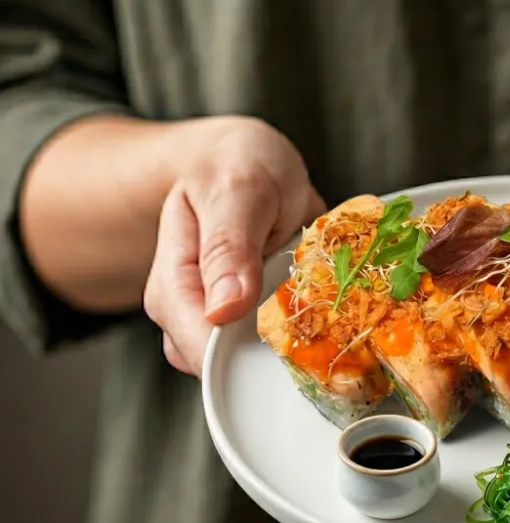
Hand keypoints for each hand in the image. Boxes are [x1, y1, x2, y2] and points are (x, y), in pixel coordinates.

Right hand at [144, 117, 325, 375]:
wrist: (246, 157)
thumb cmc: (235, 164)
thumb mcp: (237, 189)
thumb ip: (228, 246)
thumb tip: (222, 311)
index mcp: (174, 283)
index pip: (198, 345)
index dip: (241, 353)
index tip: (290, 338)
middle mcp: (191, 308)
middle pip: (224, 365)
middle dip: (270, 356)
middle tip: (318, 322)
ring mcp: (222, 316)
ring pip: (251, 361)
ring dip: (289, 346)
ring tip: (322, 310)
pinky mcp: (254, 317)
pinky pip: (276, 345)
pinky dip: (302, 333)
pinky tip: (322, 310)